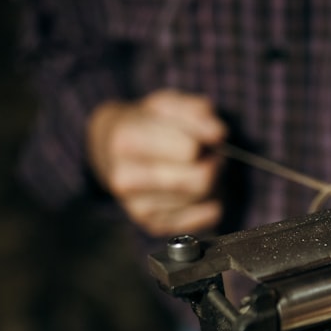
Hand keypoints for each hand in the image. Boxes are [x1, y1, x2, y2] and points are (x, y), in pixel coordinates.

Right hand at [87, 89, 226, 236]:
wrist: (113, 151)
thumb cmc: (146, 123)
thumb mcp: (167, 104)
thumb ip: (196, 112)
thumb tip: (218, 134)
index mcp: (126, 141)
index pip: (190, 149)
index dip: (207, 139)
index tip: (206, 135)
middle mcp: (126, 180)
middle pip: (201, 178)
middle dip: (213, 162)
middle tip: (208, 153)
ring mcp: (138, 208)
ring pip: (204, 198)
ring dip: (214, 182)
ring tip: (198, 168)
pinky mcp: (154, 225)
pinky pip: (206, 219)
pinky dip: (213, 202)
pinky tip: (200, 190)